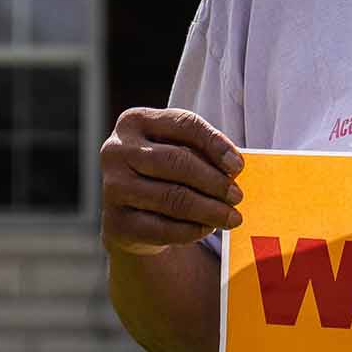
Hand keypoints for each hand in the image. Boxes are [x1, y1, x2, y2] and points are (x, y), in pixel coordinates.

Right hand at [100, 107, 245, 255]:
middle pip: (176, 161)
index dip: (215, 144)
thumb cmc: (163, 173)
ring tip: (231, 216)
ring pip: (171, 197)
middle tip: (236, 196)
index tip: (238, 166)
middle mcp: (116, 151)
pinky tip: (208, 228)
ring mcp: (113, 188)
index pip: (184, 124)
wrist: (130, 213)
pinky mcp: (117, 223)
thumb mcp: (177, 149)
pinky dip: (191, 230)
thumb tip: (232, 168)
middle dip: (213, 181)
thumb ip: (201, 151)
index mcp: (134, 121)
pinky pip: (162, 228)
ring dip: (209, 209)